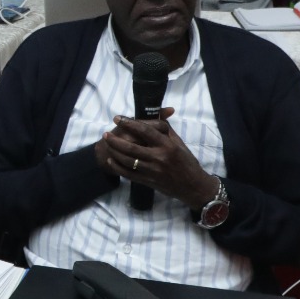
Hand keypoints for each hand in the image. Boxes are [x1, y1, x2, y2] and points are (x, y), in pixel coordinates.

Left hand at [97, 109, 220, 209]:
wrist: (193, 186)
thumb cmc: (186, 161)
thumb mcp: (178, 142)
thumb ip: (165, 128)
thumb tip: (157, 112)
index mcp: (168, 145)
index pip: (145, 130)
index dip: (129, 123)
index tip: (117, 118)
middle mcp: (159, 157)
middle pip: (131, 146)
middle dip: (115, 139)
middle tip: (106, 133)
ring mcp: (152, 171)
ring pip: (127, 160)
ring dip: (114, 151)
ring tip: (107, 144)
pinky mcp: (148, 181)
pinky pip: (129, 174)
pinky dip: (117, 167)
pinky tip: (111, 160)